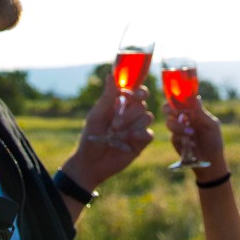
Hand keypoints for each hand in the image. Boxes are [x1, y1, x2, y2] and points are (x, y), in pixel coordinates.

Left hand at [63, 74, 153, 190]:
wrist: (91, 164)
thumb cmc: (90, 137)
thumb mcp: (96, 116)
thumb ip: (107, 97)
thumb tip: (110, 75)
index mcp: (120, 104)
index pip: (136, 91)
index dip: (138, 91)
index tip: (133, 96)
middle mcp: (131, 114)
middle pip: (142, 104)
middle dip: (129, 114)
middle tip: (114, 125)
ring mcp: (137, 127)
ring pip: (147, 118)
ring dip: (132, 125)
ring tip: (117, 135)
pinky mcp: (141, 142)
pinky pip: (149, 133)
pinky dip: (141, 134)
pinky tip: (131, 138)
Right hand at [162, 96, 225, 168]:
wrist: (211, 161)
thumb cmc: (214, 140)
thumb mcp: (211, 125)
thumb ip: (202, 113)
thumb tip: (196, 97)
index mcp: (193, 111)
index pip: (180, 100)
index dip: (176, 98)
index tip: (179, 101)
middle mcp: (183, 118)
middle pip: (168, 109)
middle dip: (169, 110)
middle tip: (176, 114)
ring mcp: (178, 129)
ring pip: (169, 122)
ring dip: (179, 127)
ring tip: (191, 134)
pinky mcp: (175, 140)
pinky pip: (173, 136)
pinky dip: (182, 139)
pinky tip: (192, 144)